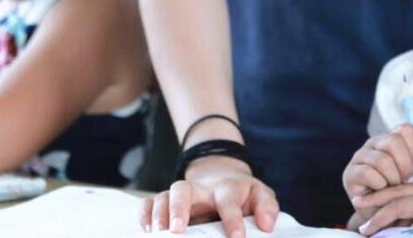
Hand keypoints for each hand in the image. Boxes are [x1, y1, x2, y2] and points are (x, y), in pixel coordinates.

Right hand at [139, 155, 277, 237]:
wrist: (224, 180)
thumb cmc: (242, 195)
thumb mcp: (260, 196)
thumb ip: (267, 208)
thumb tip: (267, 225)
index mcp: (226, 188)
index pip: (228, 200)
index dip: (232, 219)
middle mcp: (200, 189)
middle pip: (183, 189)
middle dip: (179, 208)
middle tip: (178, 230)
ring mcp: (182, 195)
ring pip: (163, 196)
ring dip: (159, 214)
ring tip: (159, 233)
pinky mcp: (168, 202)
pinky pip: (149, 203)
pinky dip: (144, 215)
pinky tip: (147, 230)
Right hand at [343, 121, 412, 224]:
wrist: (390, 218)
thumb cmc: (407, 192)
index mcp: (391, 139)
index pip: (404, 129)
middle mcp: (374, 143)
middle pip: (393, 141)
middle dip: (406, 166)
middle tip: (408, 182)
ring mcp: (360, 157)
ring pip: (382, 160)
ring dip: (394, 179)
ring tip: (396, 189)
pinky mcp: (350, 173)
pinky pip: (368, 173)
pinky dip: (381, 186)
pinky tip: (382, 193)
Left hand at [351, 182, 412, 234]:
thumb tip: (407, 220)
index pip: (402, 191)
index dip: (380, 197)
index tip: (362, 202)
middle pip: (398, 202)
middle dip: (376, 211)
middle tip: (359, 220)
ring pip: (403, 216)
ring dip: (385, 227)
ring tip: (368, 233)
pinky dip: (402, 233)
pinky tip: (388, 235)